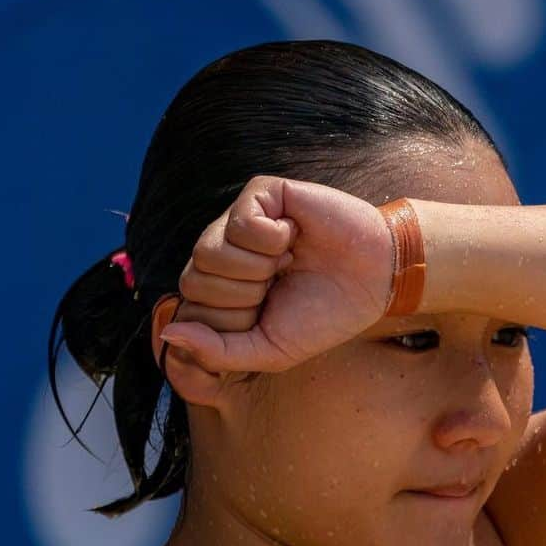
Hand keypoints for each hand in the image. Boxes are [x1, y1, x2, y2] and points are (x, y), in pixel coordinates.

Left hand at [156, 176, 395, 373]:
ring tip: (288, 261)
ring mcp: (238, 221)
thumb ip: (217, 351)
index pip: (190, 310)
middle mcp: (223, 253)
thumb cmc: (324, 314)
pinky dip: (272, 240)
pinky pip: (241, 223)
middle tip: (279, 286)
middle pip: (195, 282)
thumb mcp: (268, 350)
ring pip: (209, 252)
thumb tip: (169, 334)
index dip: (231, 323)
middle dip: (243, 298)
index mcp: (221, 289)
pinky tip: (295, 236)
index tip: (268, 316)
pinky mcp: (261, 193)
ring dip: (257, 269)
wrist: (376, 279)